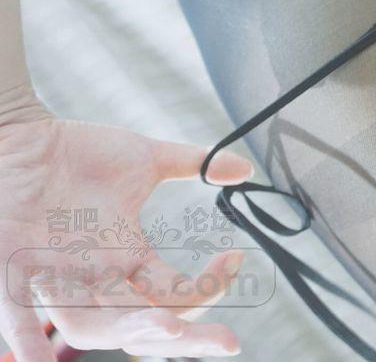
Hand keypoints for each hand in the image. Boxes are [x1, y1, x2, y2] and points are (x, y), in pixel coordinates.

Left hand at [0, 107, 253, 360]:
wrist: (19, 137)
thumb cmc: (79, 153)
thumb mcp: (144, 158)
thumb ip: (195, 162)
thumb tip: (248, 169)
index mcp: (129, 258)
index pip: (177, 294)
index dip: (211, 284)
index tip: (235, 256)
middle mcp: (96, 278)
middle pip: (145, 325)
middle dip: (189, 337)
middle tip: (229, 343)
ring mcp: (55, 277)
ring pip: (90, 328)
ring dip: (129, 331)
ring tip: (167, 327)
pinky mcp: (11, 267)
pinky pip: (16, 314)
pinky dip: (27, 344)